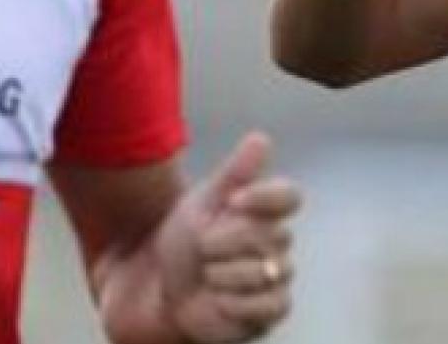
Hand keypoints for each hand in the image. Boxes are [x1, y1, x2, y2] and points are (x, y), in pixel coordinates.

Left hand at [153, 133, 301, 343]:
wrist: (157, 291)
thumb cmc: (182, 245)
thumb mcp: (201, 204)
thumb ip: (234, 174)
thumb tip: (261, 138)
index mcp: (262, 212)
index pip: (289, 196)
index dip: (265, 197)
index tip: (234, 201)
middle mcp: (276, 243)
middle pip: (268, 234)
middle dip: (223, 243)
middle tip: (200, 250)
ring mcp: (276, 277)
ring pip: (264, 271)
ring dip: (222, 275)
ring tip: (205, 278)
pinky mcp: (271, 310)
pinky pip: (266, 304)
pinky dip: (232, 303)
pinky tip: (216, 300)